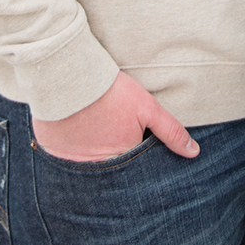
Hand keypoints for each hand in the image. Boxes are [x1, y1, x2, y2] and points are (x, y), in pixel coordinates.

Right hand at [30, 70, 198, 161]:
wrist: (69, 74)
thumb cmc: (112, 91)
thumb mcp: (147, 107)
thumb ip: (170, 131)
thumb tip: (193, 153)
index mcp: (120, 159)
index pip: (132, 169)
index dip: (132, 154)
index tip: (128, 139)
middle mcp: (94, 167)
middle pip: (108, 170)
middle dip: (111, 160)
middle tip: (108, 134)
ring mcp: (69, 162)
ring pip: (84, 166)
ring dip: (87, 155)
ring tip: (90, 132)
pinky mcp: (50, 150)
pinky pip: (61, 157)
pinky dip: (66, 149)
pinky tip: (71, 132)